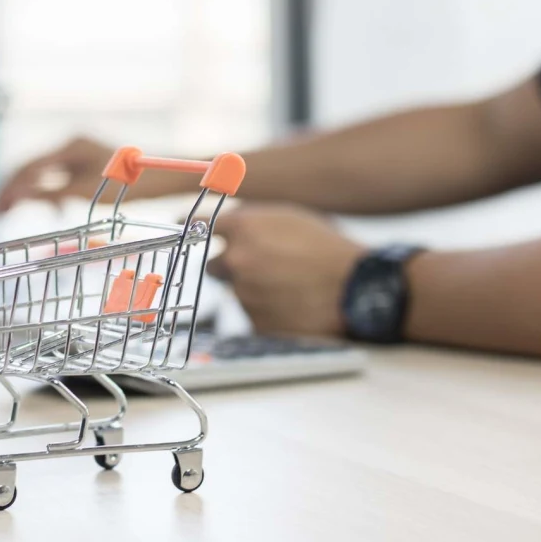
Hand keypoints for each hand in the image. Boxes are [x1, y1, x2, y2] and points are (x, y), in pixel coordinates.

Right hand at [0, 136, 189, 211]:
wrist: (164, 173)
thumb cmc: (132, 182)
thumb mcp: (88, 191)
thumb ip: (52, 192)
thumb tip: (19, 195)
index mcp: (69, 146)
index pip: (28, 167)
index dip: (9, 188)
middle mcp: (71, 145)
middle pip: (32, 167)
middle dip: (14, 190)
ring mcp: (80, 153)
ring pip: (44, 173)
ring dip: (29, 192)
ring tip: (14, 211)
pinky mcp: (88, 163)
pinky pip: (59, 176)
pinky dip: (50, 192)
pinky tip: (54, 209)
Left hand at [207, 204, 365, 335]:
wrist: (356, 290)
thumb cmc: (330, 248)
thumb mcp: (291, 217)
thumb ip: (253, 219)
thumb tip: (228, 220)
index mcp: (243, 229)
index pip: (198, 226)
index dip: (192, 229)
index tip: (184, 230)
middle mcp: (236, 261)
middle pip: (213, 266)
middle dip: (229, 267)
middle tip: (258, 267)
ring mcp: (244, 295)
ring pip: (238, 293)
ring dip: (255, 290)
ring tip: (291, 287)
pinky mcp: (256, 324)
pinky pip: (254, 316)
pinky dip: (268, 312)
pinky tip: (294, 306)